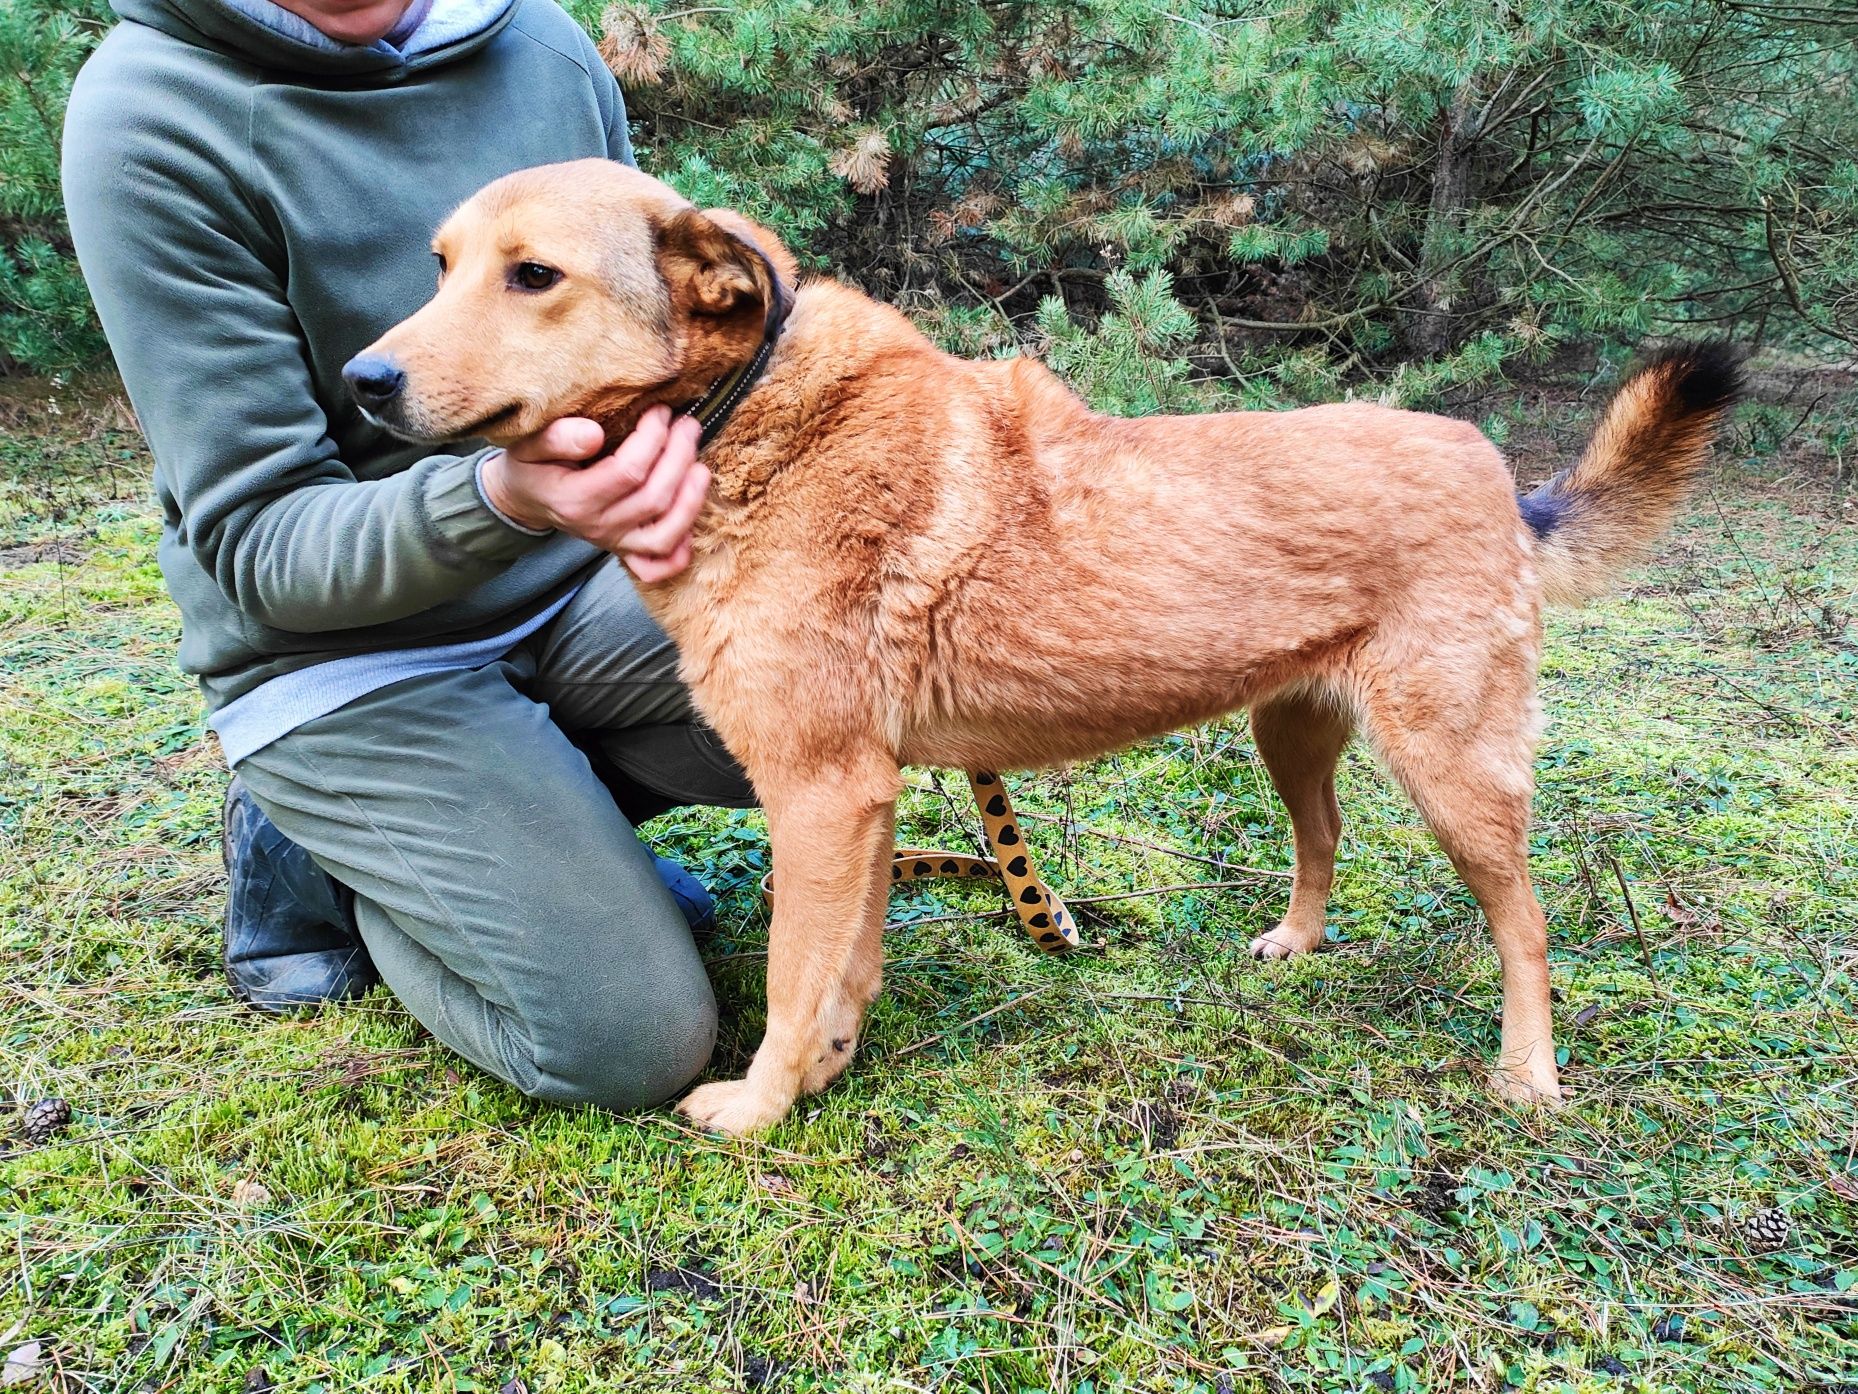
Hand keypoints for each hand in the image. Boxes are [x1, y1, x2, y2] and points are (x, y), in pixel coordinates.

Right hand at [480, 405, 709, 581]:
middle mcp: (598, 526)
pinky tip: (691, 520)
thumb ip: (556, 437)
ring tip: (701, 465)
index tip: (660, 410)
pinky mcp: (625, 550)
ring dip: (691, 500)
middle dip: (679, 458)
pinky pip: (658, 564)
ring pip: (665, 533)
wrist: (525, 498)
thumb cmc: (530, 465)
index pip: (628, 471)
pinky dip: (680, 551)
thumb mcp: (528, 444)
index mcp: (574, 499)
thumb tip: (593, 433)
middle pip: (655, 498)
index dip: (652, 439)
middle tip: (688, 425)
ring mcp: (614, 542)